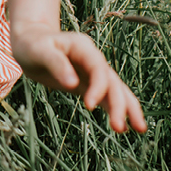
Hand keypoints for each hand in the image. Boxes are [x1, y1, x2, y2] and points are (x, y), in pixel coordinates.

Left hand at [12, 22, 146, 132]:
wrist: (30, 41)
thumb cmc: (32, 44)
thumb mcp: (39, 51)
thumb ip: (56, 64)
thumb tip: (72, 84)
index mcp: (84, 48)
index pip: (98, 69)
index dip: (98, 87)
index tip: (89, 106)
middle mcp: (93, 59)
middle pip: (112, 81)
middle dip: (119, 104)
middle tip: (120, 128)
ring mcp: (93, 72)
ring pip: (116, 90)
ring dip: (127, 108)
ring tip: (140, 129)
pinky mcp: (88, 84)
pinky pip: (107, 97)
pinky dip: (116, 109)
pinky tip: (124, 127)